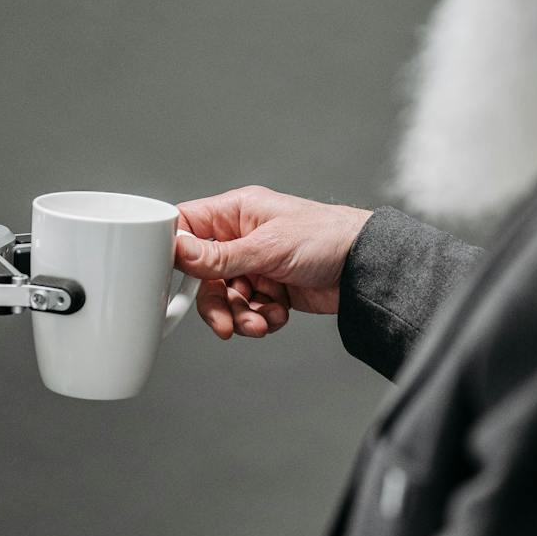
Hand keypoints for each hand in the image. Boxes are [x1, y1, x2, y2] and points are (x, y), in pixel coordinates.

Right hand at [174, 185, 372, 339]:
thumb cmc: (326, 237)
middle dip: (216, 302)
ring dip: (241, 315)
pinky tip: (279, 313)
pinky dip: (263, 317)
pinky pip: (250, 310)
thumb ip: (219, 255)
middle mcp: (241, 237)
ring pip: (227, 297)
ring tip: (260, 323)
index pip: (188, 226)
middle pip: (204, 274)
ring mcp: (256, 264)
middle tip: (224, 323)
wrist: (365, 267)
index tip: (171, 277)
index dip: (175, 251)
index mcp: (236, 212)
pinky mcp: (270, 288)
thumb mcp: (267, 247)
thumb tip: (177, 249)